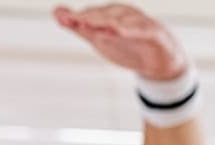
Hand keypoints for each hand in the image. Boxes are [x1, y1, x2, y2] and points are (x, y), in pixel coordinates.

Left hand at [54, 4, 188, 80]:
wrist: (158, 61)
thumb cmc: (127, 45)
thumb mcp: (99, 37)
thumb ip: (79, 27)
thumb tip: (56, 13)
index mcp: (112, 14)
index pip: (91, 14)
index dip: (76, 17)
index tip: (61, 17)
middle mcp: (126, 15)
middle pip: (106, 14)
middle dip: (90, 17)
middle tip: (75, 20)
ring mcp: (141, 23)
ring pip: (124, 20)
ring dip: (110, 22)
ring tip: (96, 26)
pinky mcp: (155, 33)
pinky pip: (143, 30)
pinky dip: (132, 30)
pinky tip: (120, 31)